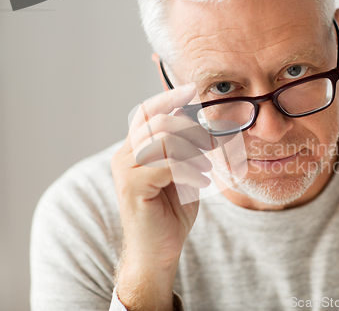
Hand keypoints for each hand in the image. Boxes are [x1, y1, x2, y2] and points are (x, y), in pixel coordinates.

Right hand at [110, 84, 214, 309]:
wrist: (157, 250)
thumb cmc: (170, 211)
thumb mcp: (181, 173)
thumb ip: (183, 148)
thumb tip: (196, 121)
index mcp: (134, 148)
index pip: (147, 111)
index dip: (169, 98)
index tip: (192, 90)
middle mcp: (125, 155)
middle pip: (159, 121)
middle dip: (192, 129)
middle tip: (211, 145)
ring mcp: (126, 170)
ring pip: (164, 140)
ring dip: (192, 151)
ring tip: (205, 168)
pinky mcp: (133, 186)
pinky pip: (168, 165)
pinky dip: (191, 171)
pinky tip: (201, 182)